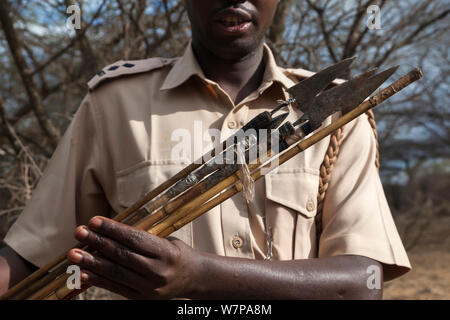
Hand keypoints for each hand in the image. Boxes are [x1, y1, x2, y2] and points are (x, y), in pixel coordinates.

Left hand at [67, 216, 200, 298]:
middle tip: (79, 232)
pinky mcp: (141, 298)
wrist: (194, 279)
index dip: (113, 230)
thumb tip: (110, 232)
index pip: (134, 239)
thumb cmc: (177, 254)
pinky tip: (83, 273)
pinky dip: (98, 280)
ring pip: (116, 272)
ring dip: (92, 262)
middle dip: (98, 243)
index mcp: (166, 253)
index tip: (94, 221)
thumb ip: (142, 239)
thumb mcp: (166, 241)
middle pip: (122, 255)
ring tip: (74, 254)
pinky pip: (116, 287)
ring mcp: (149, 287)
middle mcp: (157, 271)